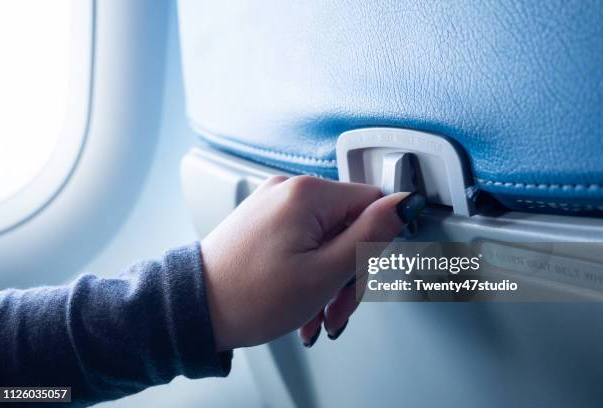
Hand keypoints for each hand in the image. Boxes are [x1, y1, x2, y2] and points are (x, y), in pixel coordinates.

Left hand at [200, 175, 423, 350]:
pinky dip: (308, 270)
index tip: (366, 274)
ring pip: (326, 238)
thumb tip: (405, 203)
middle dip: (348, 271)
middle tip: (337, 306)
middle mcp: (288, 190)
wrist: (197, 310)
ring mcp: (273, 204)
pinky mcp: (263, 219)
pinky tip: (302, 300)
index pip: (372, 203)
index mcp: (308, 194)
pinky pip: (302, 240)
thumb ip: (371, 235)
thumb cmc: (249, 296)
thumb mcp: (326, 272)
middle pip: (348, 225)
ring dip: (328, 279)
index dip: (376, 244)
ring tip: (316, 312)